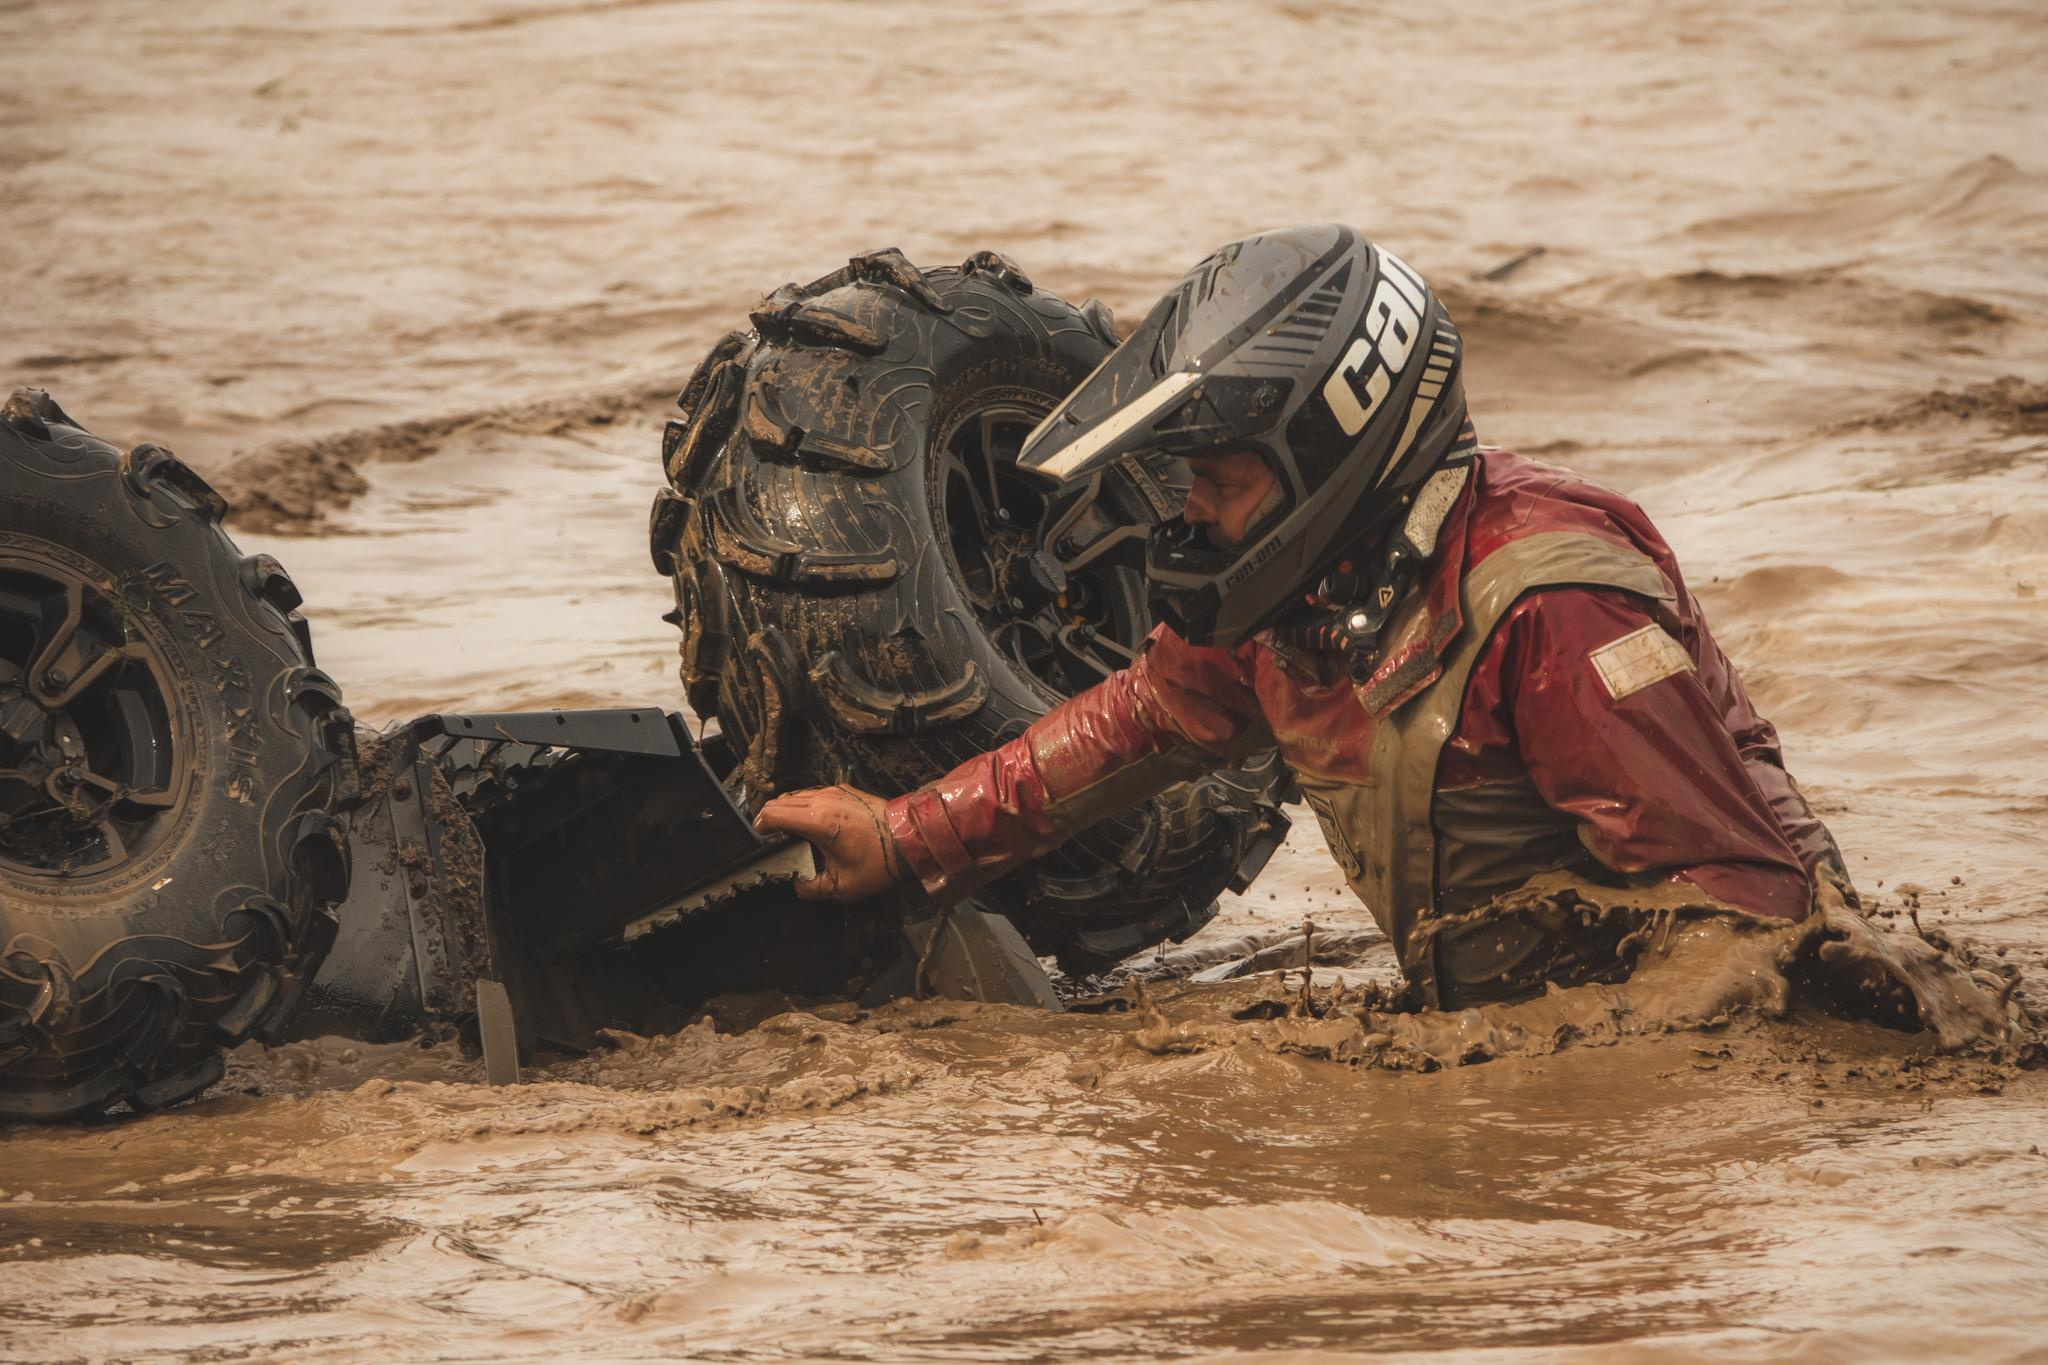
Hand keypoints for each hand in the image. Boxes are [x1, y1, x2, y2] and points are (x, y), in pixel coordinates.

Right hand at [753, 785, 908, 901]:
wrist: (911, 838)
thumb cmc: (878, 863)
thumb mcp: (842, 886)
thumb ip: (811, 888)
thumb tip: (796, 884)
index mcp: (818, 822)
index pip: (773, 814)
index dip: (760, 826)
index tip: (759, 839)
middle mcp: (823, 800)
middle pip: (781, 801)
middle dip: (769, 818)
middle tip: (769, 837)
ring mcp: (835, 791)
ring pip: (797, 794)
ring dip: (786, 809)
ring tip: (787, 830)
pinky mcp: (846, 789)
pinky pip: (814, 793)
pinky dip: (803, 804)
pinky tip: (810, 822)